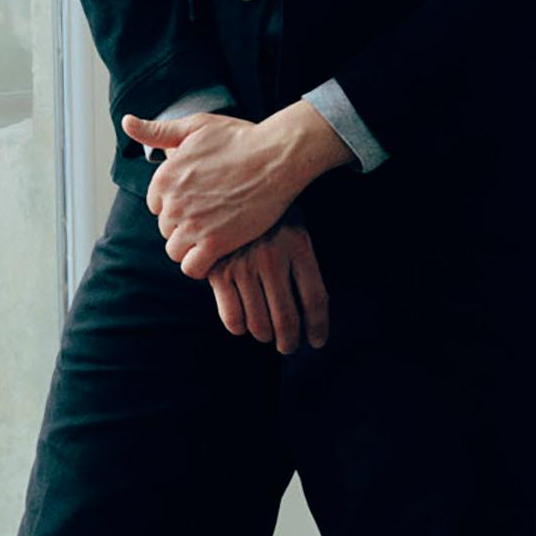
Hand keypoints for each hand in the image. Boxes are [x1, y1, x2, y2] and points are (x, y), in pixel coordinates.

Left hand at [121, 100, 349, 275]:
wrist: (276, 157)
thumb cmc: (240, 138)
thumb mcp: (195, 126)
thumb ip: (158, 131)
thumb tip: (127, 122)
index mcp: (164, 177)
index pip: (157, 206)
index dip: (177, 205)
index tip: (199, 200)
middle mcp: (173, 203)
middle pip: (166, 229)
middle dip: (184, 226)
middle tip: (212, 215)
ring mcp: (193, 225)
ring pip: (175, 251)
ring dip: (191, 247)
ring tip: (214, 234)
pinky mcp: (214, 244)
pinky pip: (192, 268)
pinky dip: (201, 265)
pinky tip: (216, 253)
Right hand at [207, 222, 329, 352]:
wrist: (226, 189)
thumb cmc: (268, 215)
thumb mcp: (295, 229)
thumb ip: (304, 266)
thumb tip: (314, 311)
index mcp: (298, 245)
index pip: (315, 300)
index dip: (318, 327)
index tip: (317, 341)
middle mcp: (272, 258)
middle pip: (287, 318)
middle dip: (290, 341)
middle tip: (289, 346)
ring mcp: (243, 265)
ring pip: (259, 324)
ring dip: (265, 336)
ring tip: (267, 335)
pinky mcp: (217, 271)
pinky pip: (232, 318)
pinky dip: (240, 327)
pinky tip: (244, 323)